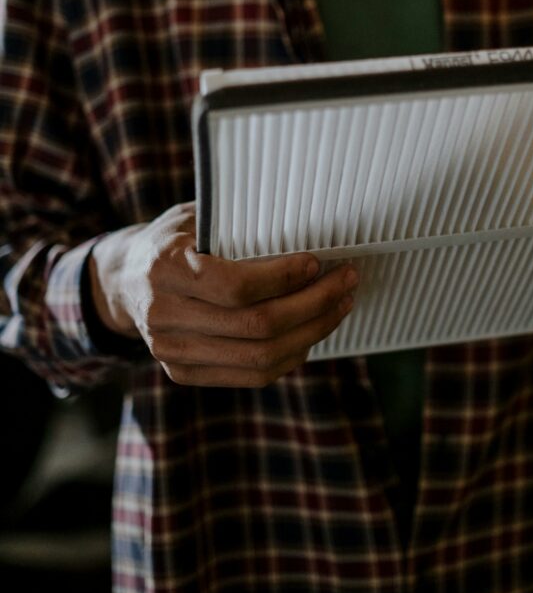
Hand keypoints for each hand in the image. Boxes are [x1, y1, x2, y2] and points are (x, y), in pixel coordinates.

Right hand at [88, 202, 357, 385]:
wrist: (125, 281)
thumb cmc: (174, 239)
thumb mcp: (197, 217)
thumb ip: (239, 225)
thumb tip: (309, 225)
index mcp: (164, 267)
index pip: (236, 287)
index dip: (284, 278)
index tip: (317, 262)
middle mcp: (163, 314)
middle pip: (256, 326)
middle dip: (313, 305)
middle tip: (346, 282)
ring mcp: (171, 351)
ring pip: (259, 357)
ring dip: (311, 333)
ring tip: (339, 307)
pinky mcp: (182, 373)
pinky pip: (250, 375)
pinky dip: (290, 356)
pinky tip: (311, 333)